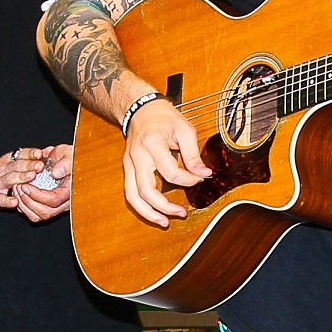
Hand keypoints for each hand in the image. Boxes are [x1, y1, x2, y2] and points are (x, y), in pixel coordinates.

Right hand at [0, 149, 47, 212]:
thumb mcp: (6, 164)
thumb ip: (23, 159)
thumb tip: (45, 152)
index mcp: (7, 162)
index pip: (19, 155)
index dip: (30, 154)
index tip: (40, 153)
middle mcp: (2, 171)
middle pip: (16, 166)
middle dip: (29, 165)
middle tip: (40, 165)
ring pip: (10, 180)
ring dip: (21, 178)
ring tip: (31, 177)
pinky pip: (0, 199)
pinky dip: (7, 201)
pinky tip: (15, 202)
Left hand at [14, 144, 72, 221]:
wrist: (67, 160)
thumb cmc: (69, 157)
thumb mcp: (69, 155)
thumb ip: (65, 164)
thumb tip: (55, 173)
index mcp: (70, 191)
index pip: (54, 200)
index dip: (38, 195)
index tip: (26, 185)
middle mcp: (64, 202)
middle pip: (45, 212)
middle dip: (28, 201)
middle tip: (19, 187)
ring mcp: (55, 206)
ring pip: (38, 216)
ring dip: (24, 205)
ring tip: (16, 190)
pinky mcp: (47, 206)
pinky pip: (34, 214)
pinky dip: (24, 208)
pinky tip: (17, 195)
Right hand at [123, 97, 210, 226]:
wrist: (141, 109)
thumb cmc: (164, 118)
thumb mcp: (184, 130)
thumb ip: (193, 154)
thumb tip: (204, 174)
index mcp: (152, 144)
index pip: (170, 172)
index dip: (187, 180)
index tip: (199, 178)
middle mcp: (136, 156)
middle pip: (146, 189)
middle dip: (164, 206)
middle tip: (182, 213)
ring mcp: (128, 164)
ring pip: (132, 195)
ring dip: (148, 213)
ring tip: (164, 222)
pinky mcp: (127, 169)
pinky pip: (130, 192)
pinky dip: (140, 207)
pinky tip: (154, 214)